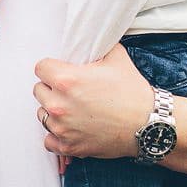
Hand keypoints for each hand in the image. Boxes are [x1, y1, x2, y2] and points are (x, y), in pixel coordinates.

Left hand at [33, 44, 152, 163]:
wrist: (148, 124)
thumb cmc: (132, 91)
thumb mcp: (115, 57)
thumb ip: (95, 47)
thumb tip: (89, 40)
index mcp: (66, 80)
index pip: (40, 68)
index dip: (51, 68)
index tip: (60, 72)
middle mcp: (59, 104)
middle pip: (38, 91)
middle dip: (52, 88)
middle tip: (70, 91)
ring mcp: (62, 128)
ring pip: (42, 115)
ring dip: (54, 111)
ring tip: (73, 109)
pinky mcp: (69, 146)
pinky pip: (48, 140)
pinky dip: (57, 136)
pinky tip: (70, 128)